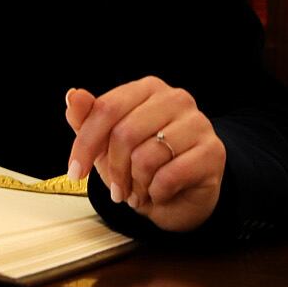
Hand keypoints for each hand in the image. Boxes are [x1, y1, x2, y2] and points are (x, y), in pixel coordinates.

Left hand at [65, 76, 224, 232]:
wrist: (182, 197)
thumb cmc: (144, 165)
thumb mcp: (108, 144)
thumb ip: (88, 119)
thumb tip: (74, 95)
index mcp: (148, 89)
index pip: (107, 109)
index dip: (85, 143)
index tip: (75, 172)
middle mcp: (176, 98)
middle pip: (125, 134)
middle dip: (114, 170)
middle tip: (117, 190)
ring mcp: (198, 123)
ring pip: (146, 157)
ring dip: (136, 184)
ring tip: (140, 190)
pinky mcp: (213, 152)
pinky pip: (169, 177)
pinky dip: (156, 193)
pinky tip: (160, 194)